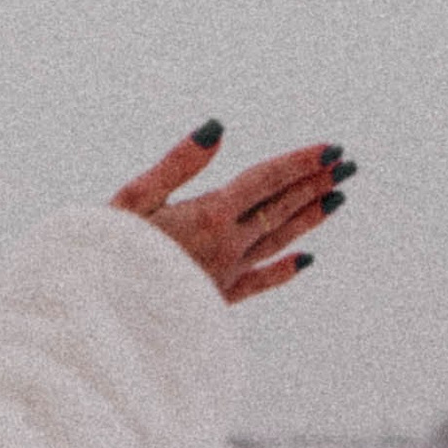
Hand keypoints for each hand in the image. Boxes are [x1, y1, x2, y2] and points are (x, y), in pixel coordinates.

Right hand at [109, 124, 350, 302]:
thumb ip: (176, 164)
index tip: (332, 148)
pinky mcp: (215, 299)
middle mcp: (227, 244)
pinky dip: (284, 270)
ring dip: (309, 217)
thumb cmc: (104, 253)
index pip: (266, 180)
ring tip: (337, 198)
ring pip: (277, 240)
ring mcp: (226, 273)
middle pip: (280, 207)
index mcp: (208, 215)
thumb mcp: (131, 200)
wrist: (100, 319)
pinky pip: (260, 282)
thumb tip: (218, 128)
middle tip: (347, 164)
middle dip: (315, 183)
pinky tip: (305, 261)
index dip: (300, 163)